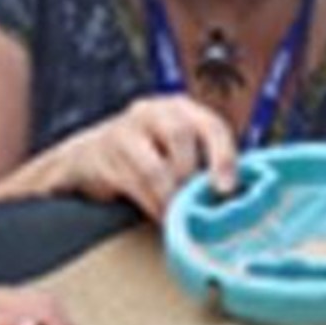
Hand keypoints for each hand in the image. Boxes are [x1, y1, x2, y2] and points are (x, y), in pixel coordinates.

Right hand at [53, 93, 238, 221]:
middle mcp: (154, 111)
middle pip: (181, 135)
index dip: (224, 157)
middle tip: (195, 205)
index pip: (212, 125)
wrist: (88, 158)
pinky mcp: (104, 154)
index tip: (227, 190)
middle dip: (191, 176)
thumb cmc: (146, 157)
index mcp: (181, 108)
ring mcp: (125, 129)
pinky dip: (151, 204)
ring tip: (178, 216)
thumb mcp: (177, 150)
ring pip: (156, 167)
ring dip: (170, 197)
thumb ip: (204, 164)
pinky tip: (158, 215)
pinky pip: (134, 184)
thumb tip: (237, 196)